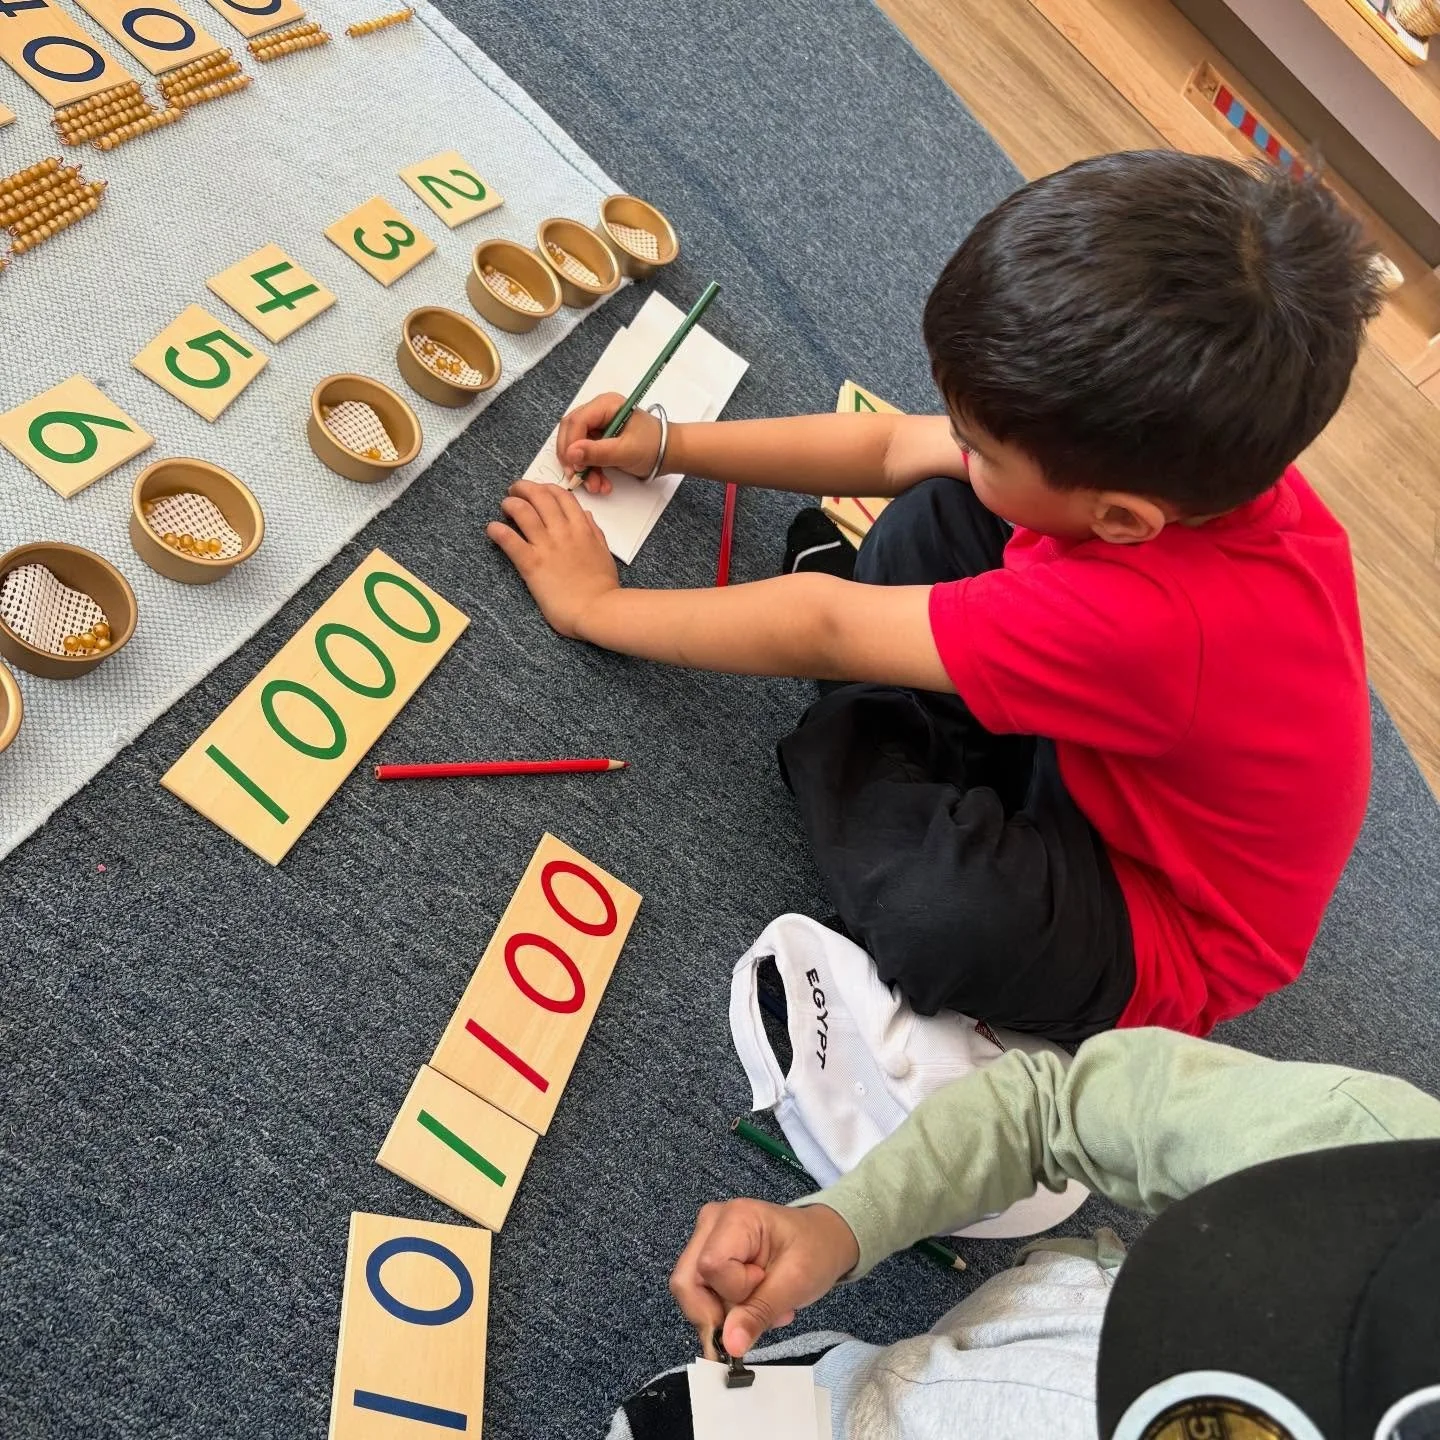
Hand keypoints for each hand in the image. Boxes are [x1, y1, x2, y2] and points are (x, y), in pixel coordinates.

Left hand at [486, 480, 619, 636]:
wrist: (598, 610)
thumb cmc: (602, 588)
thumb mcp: (604, 553)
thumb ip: (594, 532)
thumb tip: (586, 515)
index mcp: (581, 528)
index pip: (561, 495)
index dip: (546, 488)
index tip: (538, 490)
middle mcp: (563, 532)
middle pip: (539, 496)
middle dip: (523, 488)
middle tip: (515, 492)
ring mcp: (546, 546)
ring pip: (523, 511)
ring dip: (510, 504)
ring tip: (505, 506)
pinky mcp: (532, 564)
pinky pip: (510, 540)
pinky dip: (498, 531)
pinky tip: (492, 529)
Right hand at [556, 392, 663, 494]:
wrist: (670, 453)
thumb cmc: (654, 446)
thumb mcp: (626, 452)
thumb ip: (598, 452)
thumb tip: (571, 453)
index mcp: (606, 405)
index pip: (576, 421)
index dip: (571, 445)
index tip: (574, 466)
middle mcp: (599, 411)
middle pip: (571, 432)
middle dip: (573, 458)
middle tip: (578, 478)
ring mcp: (599, 425)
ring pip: (577, 446)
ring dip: (582, 468)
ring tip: (595, 486)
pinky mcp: (600, 439)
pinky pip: (586, 454)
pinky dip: (590, 470)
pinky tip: (600, 483)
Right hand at [669, 1200, 859, 1359]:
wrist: (823, 1239)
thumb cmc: (815, 1251)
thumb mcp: (795, 1283)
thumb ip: (758, 1313)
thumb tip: (728, 1346)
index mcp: (736, 1217)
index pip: (710, 1267)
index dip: (734, 1291)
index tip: (765, 1285)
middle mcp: (711, 1221)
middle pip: (688, 1282)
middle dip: (718, 1312)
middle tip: (757, 1313)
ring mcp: (706, 1236)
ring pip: (691, 1292)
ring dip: (725, 1313)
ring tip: (763, 1306)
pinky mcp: (706, 1253)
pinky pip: (700, 1293)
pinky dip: (724, 1309)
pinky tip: (754, 1302)